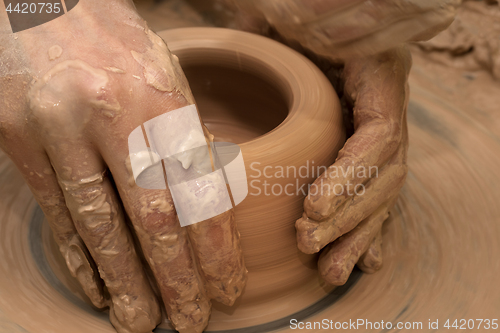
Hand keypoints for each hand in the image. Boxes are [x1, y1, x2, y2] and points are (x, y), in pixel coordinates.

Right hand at [0, 2, 245, 331]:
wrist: (46, 3)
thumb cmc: (120, 43)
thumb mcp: (167, 79)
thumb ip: (184, 141)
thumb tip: (206, 207)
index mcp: (160, 98)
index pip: (197, 191)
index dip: (216, 248)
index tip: (228, 288)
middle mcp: (110, 117)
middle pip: (152, 218)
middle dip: (175, 278)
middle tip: (191, 322)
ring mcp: (58, 130)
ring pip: (98, 225)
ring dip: (123, 281)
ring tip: (141, 322)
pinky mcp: (19, 139)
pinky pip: (56, 211)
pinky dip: (78, 256)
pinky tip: (96, 287)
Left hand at [217, 0, 442, 284]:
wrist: (329, 21)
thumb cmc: (310, 15)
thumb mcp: (297, 17)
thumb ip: (283, 28)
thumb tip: (244, 32)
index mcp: (379, 74)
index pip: (379, 136)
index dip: (350, 176)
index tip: (314, 207)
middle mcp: (388, 108)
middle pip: (382, 176)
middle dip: (347, 217)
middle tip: (308, 243)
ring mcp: (383, 133)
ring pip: (381, 194)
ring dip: (357, 235)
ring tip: (331, 272)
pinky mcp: (369, 153)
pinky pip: (376, 195)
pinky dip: (368, 230)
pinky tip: (361, 261)